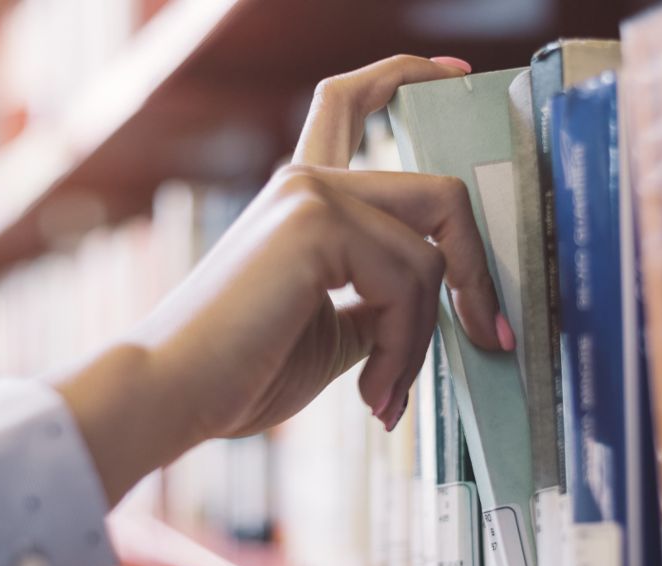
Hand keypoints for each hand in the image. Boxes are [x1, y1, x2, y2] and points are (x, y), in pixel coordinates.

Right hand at [56, 55, 512, 505]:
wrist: (173, 395)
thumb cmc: (240, 372)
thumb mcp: (335, 331)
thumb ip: (383, 302)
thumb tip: (441, 308)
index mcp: (303, 197)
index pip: (353, 101)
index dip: (409, 76)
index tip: (458, 74)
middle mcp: (307, 180)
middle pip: (438, 194)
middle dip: (476, 271)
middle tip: (488, 335)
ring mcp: (311, 194)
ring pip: (431, 254)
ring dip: (424, 339)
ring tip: (388, 393)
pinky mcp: (315, 221)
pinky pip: (409, 281)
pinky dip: (406, 347)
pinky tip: (373, 391)